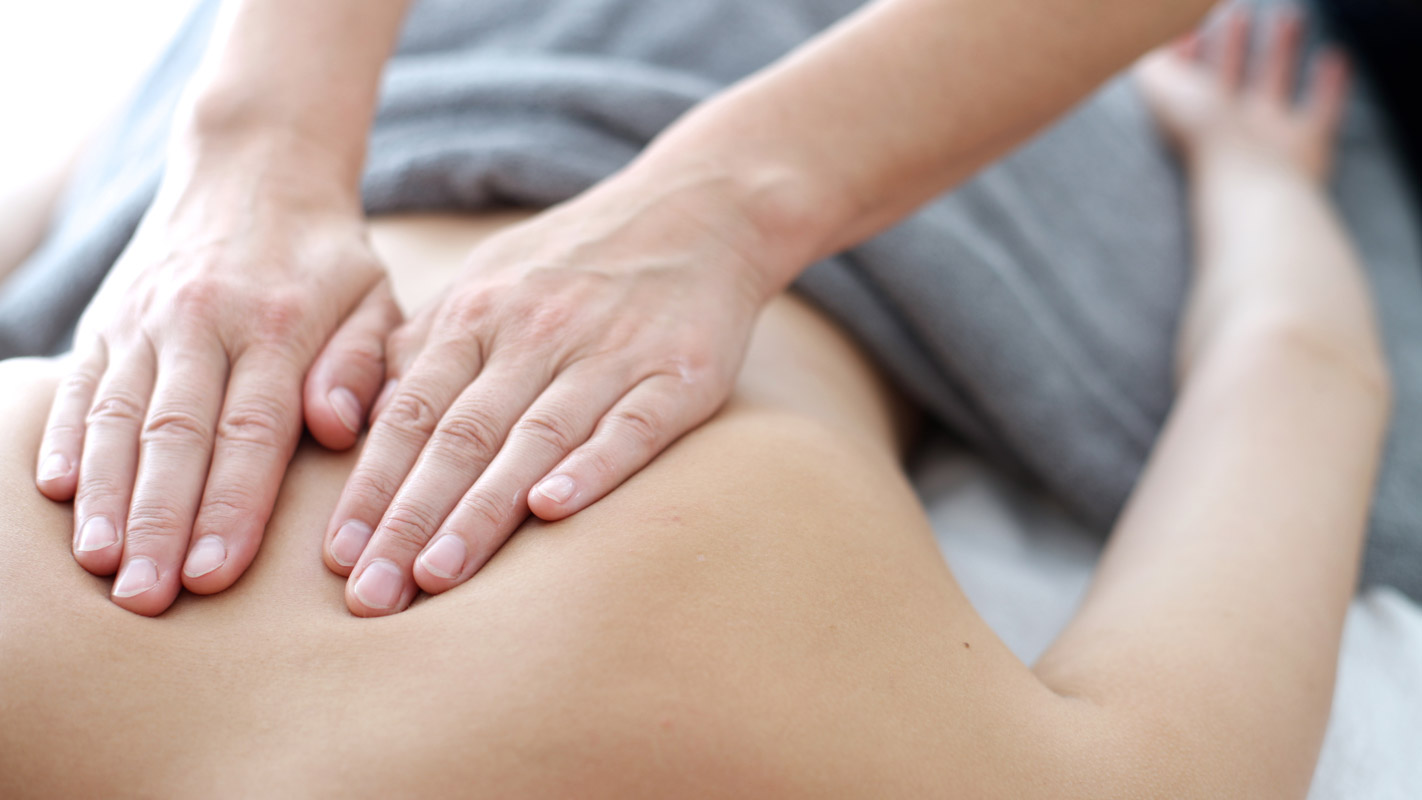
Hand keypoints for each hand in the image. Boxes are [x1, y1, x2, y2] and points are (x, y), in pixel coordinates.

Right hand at [34, 154, 400, 614]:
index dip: (231, 507)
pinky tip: (60, 493)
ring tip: (101, 564)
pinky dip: (67, 437)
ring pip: (118, 416)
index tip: (214, 575)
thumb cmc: (328, 256)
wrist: (255, 166)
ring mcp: (147, 318)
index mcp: (280, 325)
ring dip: (106, 495)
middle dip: (159, 523)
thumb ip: (362, 364)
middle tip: (146, 598)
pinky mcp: (109, 316)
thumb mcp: (375, 298)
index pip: (252, 432)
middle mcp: (204, 321)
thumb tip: (335, 430)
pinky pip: (81, 382)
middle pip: (177, 435)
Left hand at [322, 176, 771, 614]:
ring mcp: (608, 353)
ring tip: (437, 576)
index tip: (336, 558)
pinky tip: (554, 511)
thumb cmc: (575, 262)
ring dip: (481, 510)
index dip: (371, 487)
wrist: (696, 210)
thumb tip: (354, 423)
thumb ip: (420, 349)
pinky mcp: (677, 374)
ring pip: (534, 438)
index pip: (410, 414)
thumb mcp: (485, 282)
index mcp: (478, 315)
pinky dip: (592, 467)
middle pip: (460, 436)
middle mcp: (535, 333)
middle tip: (371, 594)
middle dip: (409, 519)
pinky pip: (631, 426)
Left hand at [1136, 5, 1348, 181]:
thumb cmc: (1204, 133)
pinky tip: (1335, 57)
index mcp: (1191, 111)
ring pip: (1274, 83)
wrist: (1250, 180)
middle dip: (1231, 44)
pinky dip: (1330, 84)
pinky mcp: (1305, 144)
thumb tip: (1165, 42)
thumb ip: (1155, 61)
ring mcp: (1266, 134)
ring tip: (1290, 18)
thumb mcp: (1162, 87)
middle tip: (1239, 13)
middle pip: (1227, 76)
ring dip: (1280, 50)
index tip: (1193, 27)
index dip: (1185, 50)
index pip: (1186, 74)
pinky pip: (1321, 109)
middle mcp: (1226, 123)